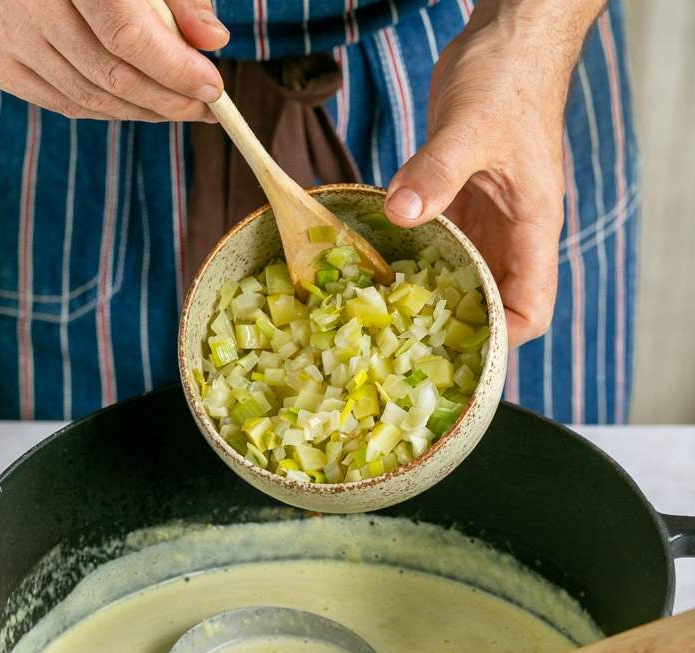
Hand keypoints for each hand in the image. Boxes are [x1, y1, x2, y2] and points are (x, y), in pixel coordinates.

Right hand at [0, 0, 228, 121]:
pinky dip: (108, 109)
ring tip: (176, 105)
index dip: (175, 69)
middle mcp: (26, 1)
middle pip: (111, 75)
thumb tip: (213, 40)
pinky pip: (66, 104)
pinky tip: (135, 102)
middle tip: (203, 108)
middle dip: (168, 101)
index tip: (213, 89)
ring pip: (90, 99)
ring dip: (143, 111)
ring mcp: (3, 34)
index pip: (126, 35)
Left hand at [384, 0, 597, 347]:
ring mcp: (486, 222)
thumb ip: (438, 171)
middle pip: (494, 306)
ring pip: (465, 281)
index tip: (457, 352)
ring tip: (385, 325)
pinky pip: (441, 248)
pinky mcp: (461, 204)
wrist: (507, 38)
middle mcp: (512, 235)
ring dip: (432, 302)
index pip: (532, 309)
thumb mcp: (471, 126)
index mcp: (532, 228)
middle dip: (457, 331)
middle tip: (403, 350)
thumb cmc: (508, 78)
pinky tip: (381, 274)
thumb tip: (401, 213)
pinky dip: (416, 265)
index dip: (502, 339)